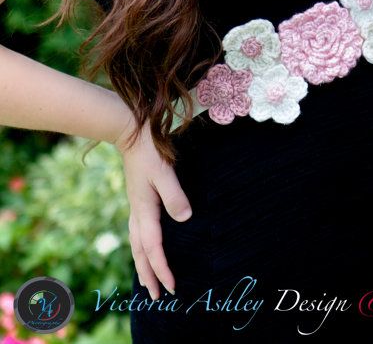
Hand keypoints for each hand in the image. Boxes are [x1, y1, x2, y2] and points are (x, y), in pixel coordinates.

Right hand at [114, 118, 191, 300]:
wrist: (129, 133)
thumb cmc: (149, 151)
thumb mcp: (164, 172)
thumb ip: (175, 195)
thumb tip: (185, 218)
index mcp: (144, 210)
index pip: (153, 247)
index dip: (163, 268)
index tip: (172, 287)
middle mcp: (138, 213)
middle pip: (140, 252)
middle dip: (149, 275)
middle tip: (157, 297)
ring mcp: (136, 207)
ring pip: (136, 244)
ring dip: (142, 265)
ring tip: (148, 282)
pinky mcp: (138, 201)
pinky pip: (137, 234)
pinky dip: (140, 249)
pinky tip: (145, 250)